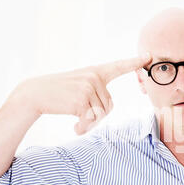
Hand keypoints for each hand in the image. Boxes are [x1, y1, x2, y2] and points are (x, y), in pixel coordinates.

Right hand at [16, 53, 151, 134]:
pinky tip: (74, 127)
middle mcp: (94, 77)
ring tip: (76, 122)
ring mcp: (88, 87)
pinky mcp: (81, 99)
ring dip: (89, 124)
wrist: (35, 94)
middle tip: (81, 118)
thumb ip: (95, 98)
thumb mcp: (79, 90)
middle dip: (97, 117)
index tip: (148, 56)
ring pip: (101, 115)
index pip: (117, 67)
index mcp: (95, 72)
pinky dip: (83, 128)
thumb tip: (99, 115)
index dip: (134, 62)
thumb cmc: (59, 95)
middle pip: (109, 106)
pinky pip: (91, 120)